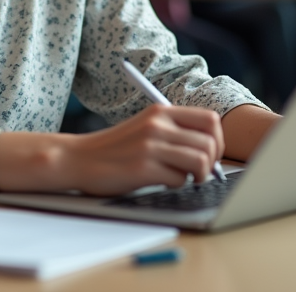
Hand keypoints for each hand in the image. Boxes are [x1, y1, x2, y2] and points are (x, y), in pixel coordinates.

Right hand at [62, 105, 224, 196]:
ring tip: (187, 179)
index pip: (210, 119)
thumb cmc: (115, 149)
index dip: (217, 140)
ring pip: (200, 161)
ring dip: (200, 175)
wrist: (78, 159)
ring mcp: (150, 146)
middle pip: (210, 142)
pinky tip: (163, 182)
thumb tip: (212, 153)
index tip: (210, 154)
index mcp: (161, 112)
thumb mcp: (145, 128)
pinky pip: (180, 179)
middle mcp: (157, 125)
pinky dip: (178, 184)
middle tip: (201, 172)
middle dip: (212, 162)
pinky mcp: (143, 169)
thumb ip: (174, 133)